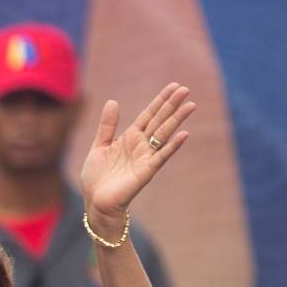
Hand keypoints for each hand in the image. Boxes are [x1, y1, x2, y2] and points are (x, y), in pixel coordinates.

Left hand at [79, 83, 195, 218]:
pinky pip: (161, 156)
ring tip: (191, 105)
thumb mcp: (99, 146)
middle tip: (186, 89)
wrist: (95, 201)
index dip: (160, 100)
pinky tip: (184, 134)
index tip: (174, 86)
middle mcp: (141, 145)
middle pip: (159, 121)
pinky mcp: (146, 171)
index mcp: (130, 138)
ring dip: (177, 120)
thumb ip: (107, 126)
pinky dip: (172, 146)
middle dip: (172, 105)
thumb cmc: (97, 177)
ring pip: (164, 134)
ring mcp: (145, 158)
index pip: (148, 115)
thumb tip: (113, 101)